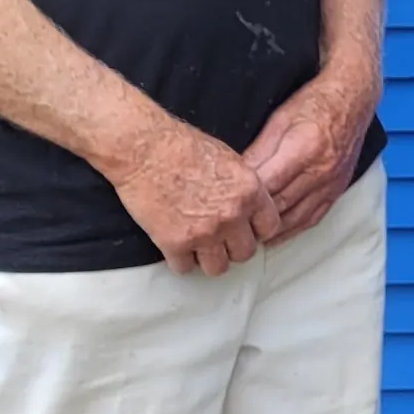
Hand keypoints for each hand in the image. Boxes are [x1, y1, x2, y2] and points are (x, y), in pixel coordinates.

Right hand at [107, 116, 282, 276]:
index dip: (256, 230)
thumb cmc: (182, 145)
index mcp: (250, 192)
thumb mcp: (229, 160)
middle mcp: (232, 215)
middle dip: (232, 247)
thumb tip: (247, 208)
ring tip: (198, 247)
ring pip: (218, 268)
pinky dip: (180, 260)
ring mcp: (205, 233)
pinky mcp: (175, 243)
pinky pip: (185, 268)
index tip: (244, 229)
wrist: (143, 148)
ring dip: (208, 259)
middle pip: (245, 252)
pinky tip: (175, 245)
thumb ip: (243, 189)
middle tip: (218, 238)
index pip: (269, 228)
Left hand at [242, 75, 370, 242]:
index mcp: (303, 150)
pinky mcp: (336, 191)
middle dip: (251, 220)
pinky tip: (274, 236)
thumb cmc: (313, 103)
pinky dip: (291, 230)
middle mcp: (319, 171)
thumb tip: (235, 175)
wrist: (353, 100)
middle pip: (278, 205)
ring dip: (269, 231)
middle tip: (227, 229)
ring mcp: (330, 184)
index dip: (243, 199)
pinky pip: (312, 219)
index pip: (266, 185)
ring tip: (245, 237)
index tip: (222, 207)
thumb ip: (258, 150)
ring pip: (294, 218)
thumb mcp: (279, 120)